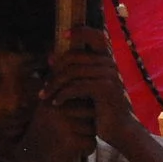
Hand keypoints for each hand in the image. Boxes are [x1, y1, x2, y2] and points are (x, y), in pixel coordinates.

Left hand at [44, 25, 138, 153]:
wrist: (119, 130)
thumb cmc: (100, 108)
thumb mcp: (85, 87)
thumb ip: (70, 72)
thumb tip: (50, 56)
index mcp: (106, 60)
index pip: (97, 36)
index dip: (81, 31)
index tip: (63, 34)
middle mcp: (109, 64)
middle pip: (74, 56)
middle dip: (55, 71)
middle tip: (44, 86)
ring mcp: (109, 76)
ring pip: (72, 72)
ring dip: (54, 85)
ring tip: (45, 96)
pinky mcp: (105, 90)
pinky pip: (76, 86)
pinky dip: (62, 95)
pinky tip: (56, 104)